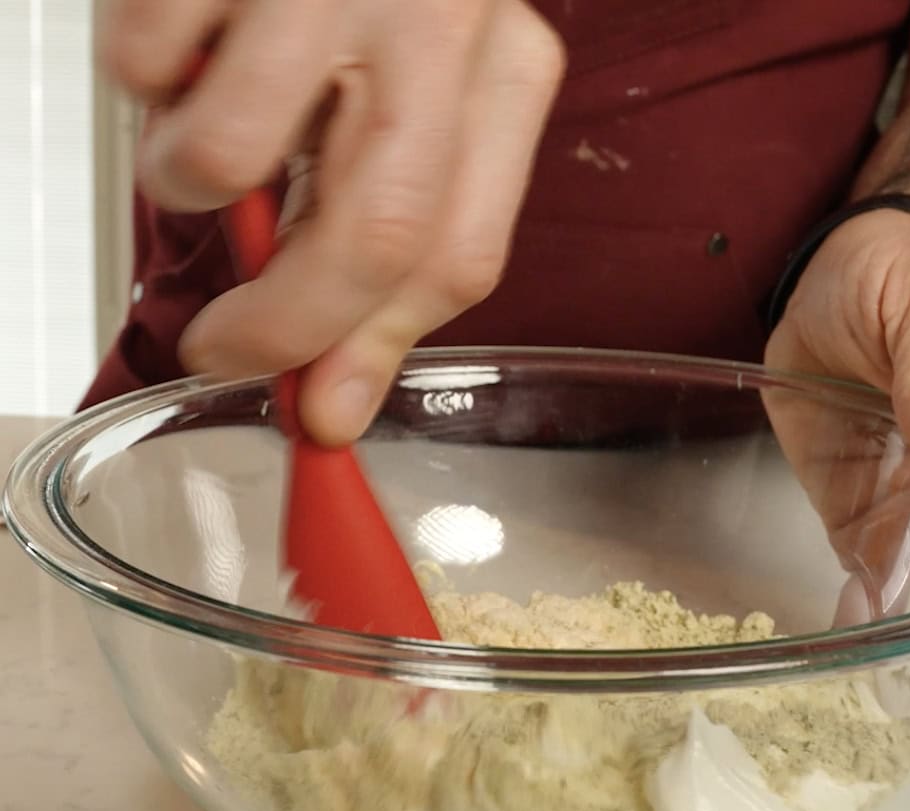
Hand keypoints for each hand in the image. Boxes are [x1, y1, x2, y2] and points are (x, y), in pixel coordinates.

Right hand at [100, 0, 564, 443]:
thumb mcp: (413, 115)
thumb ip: (383, 257)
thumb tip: (332, 397)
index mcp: (504, 76)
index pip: (456, 257)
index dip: (375, 352)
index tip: (318, 410)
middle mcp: (437, 22)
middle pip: (373, 235)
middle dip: (283, 328)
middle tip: (224, 353)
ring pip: (231, 156)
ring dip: (189, 187)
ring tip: (200, 143)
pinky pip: (146, 66)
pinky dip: (143, 85)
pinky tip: (186, 42)